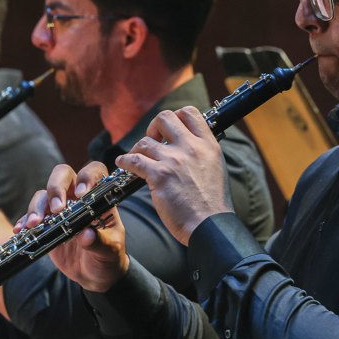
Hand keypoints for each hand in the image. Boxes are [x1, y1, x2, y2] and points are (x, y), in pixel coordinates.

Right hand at [15, 163, 128, 292]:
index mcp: (97, 197)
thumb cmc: (108, 257)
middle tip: (56, 209)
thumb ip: (100, 242)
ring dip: (36, 207)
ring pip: (43, 195)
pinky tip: (20, 230)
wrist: (95, 274)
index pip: (94, 171)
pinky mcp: (45, 224)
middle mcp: (77, 198)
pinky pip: (31, 216)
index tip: (81, 194)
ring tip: (34, 225)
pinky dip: (24, 221)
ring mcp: (59, 209)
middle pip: (63, 175)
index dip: (87, 176)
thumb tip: (86, 234)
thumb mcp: (110, 251)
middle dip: (56, 188)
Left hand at [114, 107, 232, 245]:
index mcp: (208, 145)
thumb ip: (201, 153)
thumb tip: (187, 144)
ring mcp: (174, 160)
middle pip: (165, 118)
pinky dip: (125, 160)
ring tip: (135, 158)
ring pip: (145, 141)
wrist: (210, 225)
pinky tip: (123, 163)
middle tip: (152, 141)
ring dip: (137, 149)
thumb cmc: (212, 204)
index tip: (168, 131)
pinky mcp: (159, 176)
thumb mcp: (215, 168)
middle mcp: (192, 148)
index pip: (190, 113)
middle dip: (154, 127)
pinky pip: (134, 160)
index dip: (176, 117)